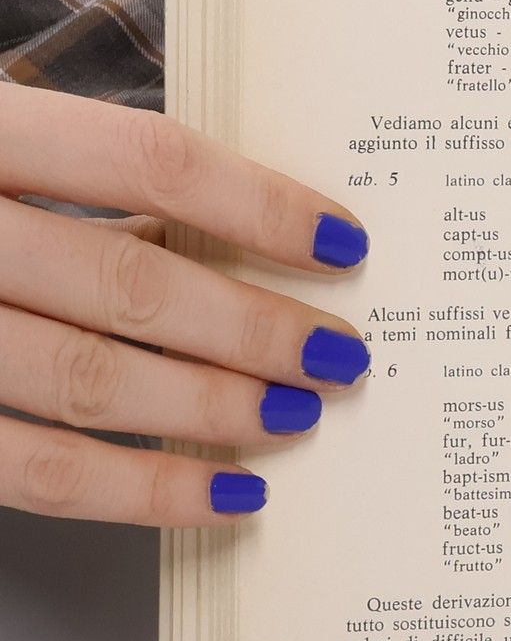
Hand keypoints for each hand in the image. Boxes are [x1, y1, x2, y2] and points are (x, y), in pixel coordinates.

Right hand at [0, 83, 367, 524]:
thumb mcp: (2, 146)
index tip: (345, 244)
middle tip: (342, 355)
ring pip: (85, 382)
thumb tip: (252, 243)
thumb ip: (96, 184)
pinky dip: (141, 489)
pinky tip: (222, 494)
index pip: (147, 159)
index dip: (259, 205)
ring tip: (296, 418)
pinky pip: (32, 471)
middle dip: (254, 328)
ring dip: (211, 409)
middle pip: (128, 283)